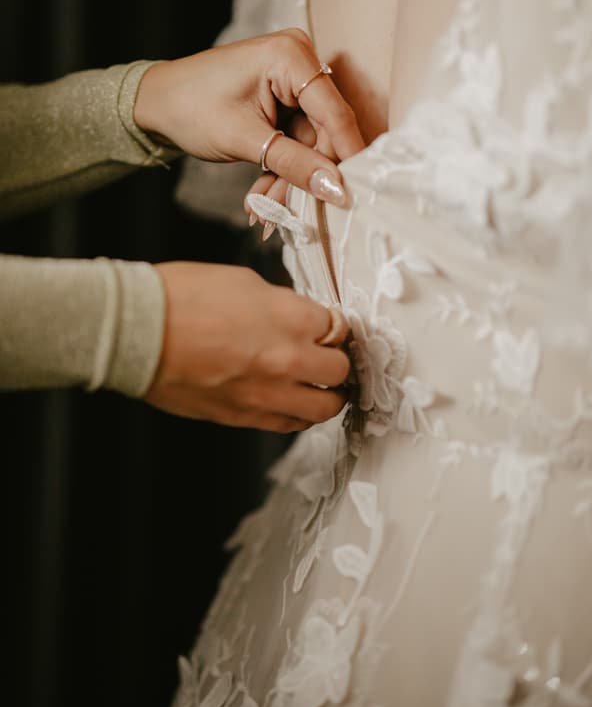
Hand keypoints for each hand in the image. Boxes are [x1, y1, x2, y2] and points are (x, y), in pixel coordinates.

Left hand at [133, 28, 363, 205]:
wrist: (156, 104)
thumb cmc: (189, 109)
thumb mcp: (244, 140)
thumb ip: (294, 164)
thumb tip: (336, 188)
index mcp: (290, 57)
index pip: (333, 114)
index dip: (345, 157)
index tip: (353, 195)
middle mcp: (299, 61)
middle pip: (324, 132)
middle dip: (305, 175)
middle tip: (283, 212)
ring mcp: (294, 81)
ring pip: (311, 143)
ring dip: (289, 179)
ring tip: (262, 207)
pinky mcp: (286, 100)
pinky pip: (298, 142)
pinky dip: (282, 169)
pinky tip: (262, 194)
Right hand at [144, 262, 349, 431]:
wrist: (136, 331)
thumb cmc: (179, 298)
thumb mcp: (243, 281)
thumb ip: (280, 304)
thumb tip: (295, 317)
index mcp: (293, 318)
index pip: (340, 328)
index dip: (333, 328)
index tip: (328, 329)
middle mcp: (289, 360)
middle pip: (340, 370)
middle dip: (337, 361)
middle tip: (328, 356)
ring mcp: (267, 394)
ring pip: (325, 408)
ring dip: (326, 395)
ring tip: (318, 386)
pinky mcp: (244, 417)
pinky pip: (289, 424)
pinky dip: (297, 414)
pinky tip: (292, 403)